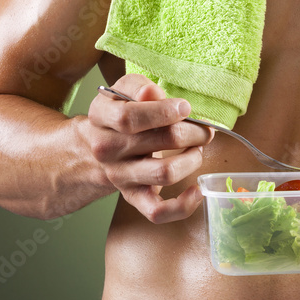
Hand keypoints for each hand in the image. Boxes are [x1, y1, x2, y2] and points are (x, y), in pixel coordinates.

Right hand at [80, 74, 213, 222]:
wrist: (95, 147)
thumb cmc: (119, 113)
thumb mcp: (122, 91)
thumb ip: (138, 87)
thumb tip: (152, 93)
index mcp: (101, 118)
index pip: (129, 118)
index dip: (163, 112)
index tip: (185, 108)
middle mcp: (106, 149)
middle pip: (157, 142)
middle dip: (192, 132)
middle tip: (204, 128)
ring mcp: (119, 176)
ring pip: (164, 173)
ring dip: (192, 159)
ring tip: (198, 148)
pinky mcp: (132, 198)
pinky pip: (157, 212)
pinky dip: (183, 206)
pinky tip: (197, 190)